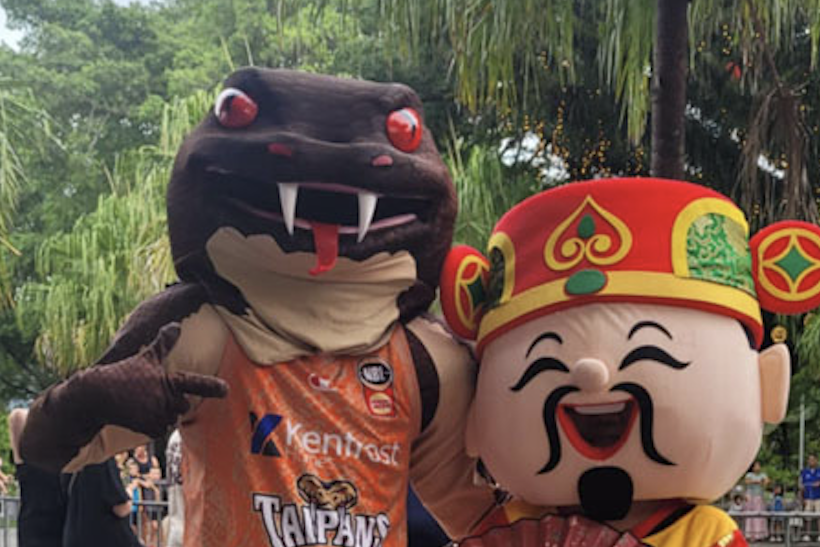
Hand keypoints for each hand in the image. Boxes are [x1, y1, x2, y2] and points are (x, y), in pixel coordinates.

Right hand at [80, 324, 228, 437]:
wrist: (97, 395)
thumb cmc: (124, 373)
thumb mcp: (147, 356)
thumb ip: (165, 342)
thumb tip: (176, 324)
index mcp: (169, 380)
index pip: (195, 383)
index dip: (212, 386)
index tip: (226, 390)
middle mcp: (166, 398)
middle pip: (183, 406)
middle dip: (174, 403)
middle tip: (154, 396)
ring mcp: (158, 414)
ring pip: (171, 420)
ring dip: (162, 415)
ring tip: (143, 404)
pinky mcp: (148, 428)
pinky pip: (159, 431)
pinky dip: (152, 426)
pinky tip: (139, 415)